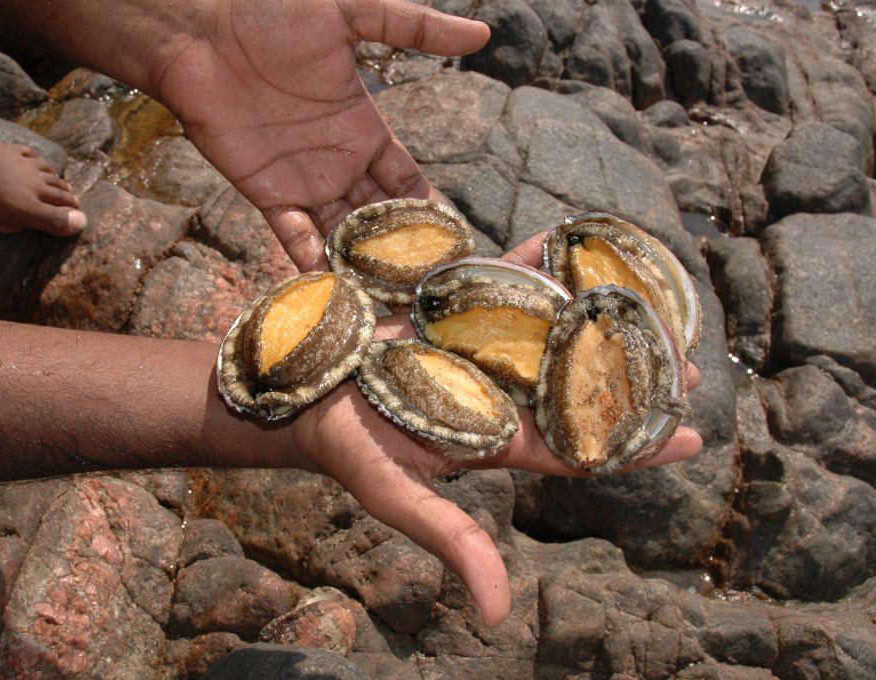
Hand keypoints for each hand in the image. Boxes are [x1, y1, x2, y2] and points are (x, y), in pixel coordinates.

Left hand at [154, 0, 489, 270]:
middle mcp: (339, 164)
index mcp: (365, 130)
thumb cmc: (271, 13)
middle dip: (404, 253)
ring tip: (394, 304)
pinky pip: (296, 237)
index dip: (433, 213)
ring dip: (365, 268)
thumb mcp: (350, 14)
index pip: (409, 183)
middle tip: (432, 289)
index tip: (458, 246)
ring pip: (343, 236)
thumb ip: (413, 27)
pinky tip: (338, 291)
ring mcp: (304, 183)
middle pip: (381, 220)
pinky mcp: (268, 194)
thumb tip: (483, 33)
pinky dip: (315, 263)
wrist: (202, 33)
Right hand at [287, 232, 702, 626]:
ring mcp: (481, 351)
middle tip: (691, 369)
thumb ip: (450, 537)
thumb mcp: (395, 496)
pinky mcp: (456, 312)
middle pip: (580, 388)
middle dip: (635, 381)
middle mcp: (500, 395)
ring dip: (602, 319)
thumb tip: (498, 612)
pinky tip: (572, 242)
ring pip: (554, 332)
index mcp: (497, 440)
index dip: (634, 447)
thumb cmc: (348, 449)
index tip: (690, 438)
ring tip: (655, 305)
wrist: (304, 392)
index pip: (578, 447)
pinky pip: (503, 285)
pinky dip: (536, 264)